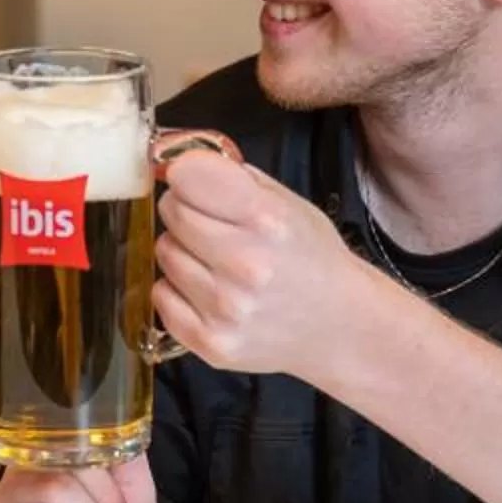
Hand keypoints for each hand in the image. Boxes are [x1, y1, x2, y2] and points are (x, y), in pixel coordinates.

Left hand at [153, 149, 369, 381]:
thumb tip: (176, 161)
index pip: (187, 176)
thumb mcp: (288, 203)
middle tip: (215, 226)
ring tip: (218, 263)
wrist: (340, 325)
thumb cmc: (311, 259)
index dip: (188, 174)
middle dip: (187, 211)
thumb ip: (233, 176)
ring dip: (184, 251)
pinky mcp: (212, 342)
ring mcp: (227, 308)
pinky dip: (178, 290)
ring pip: (164, 253)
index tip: (197, 182)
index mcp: (267, 220)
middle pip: (172, 212)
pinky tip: (211, 291)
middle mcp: (246, 265)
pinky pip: (161, 295)